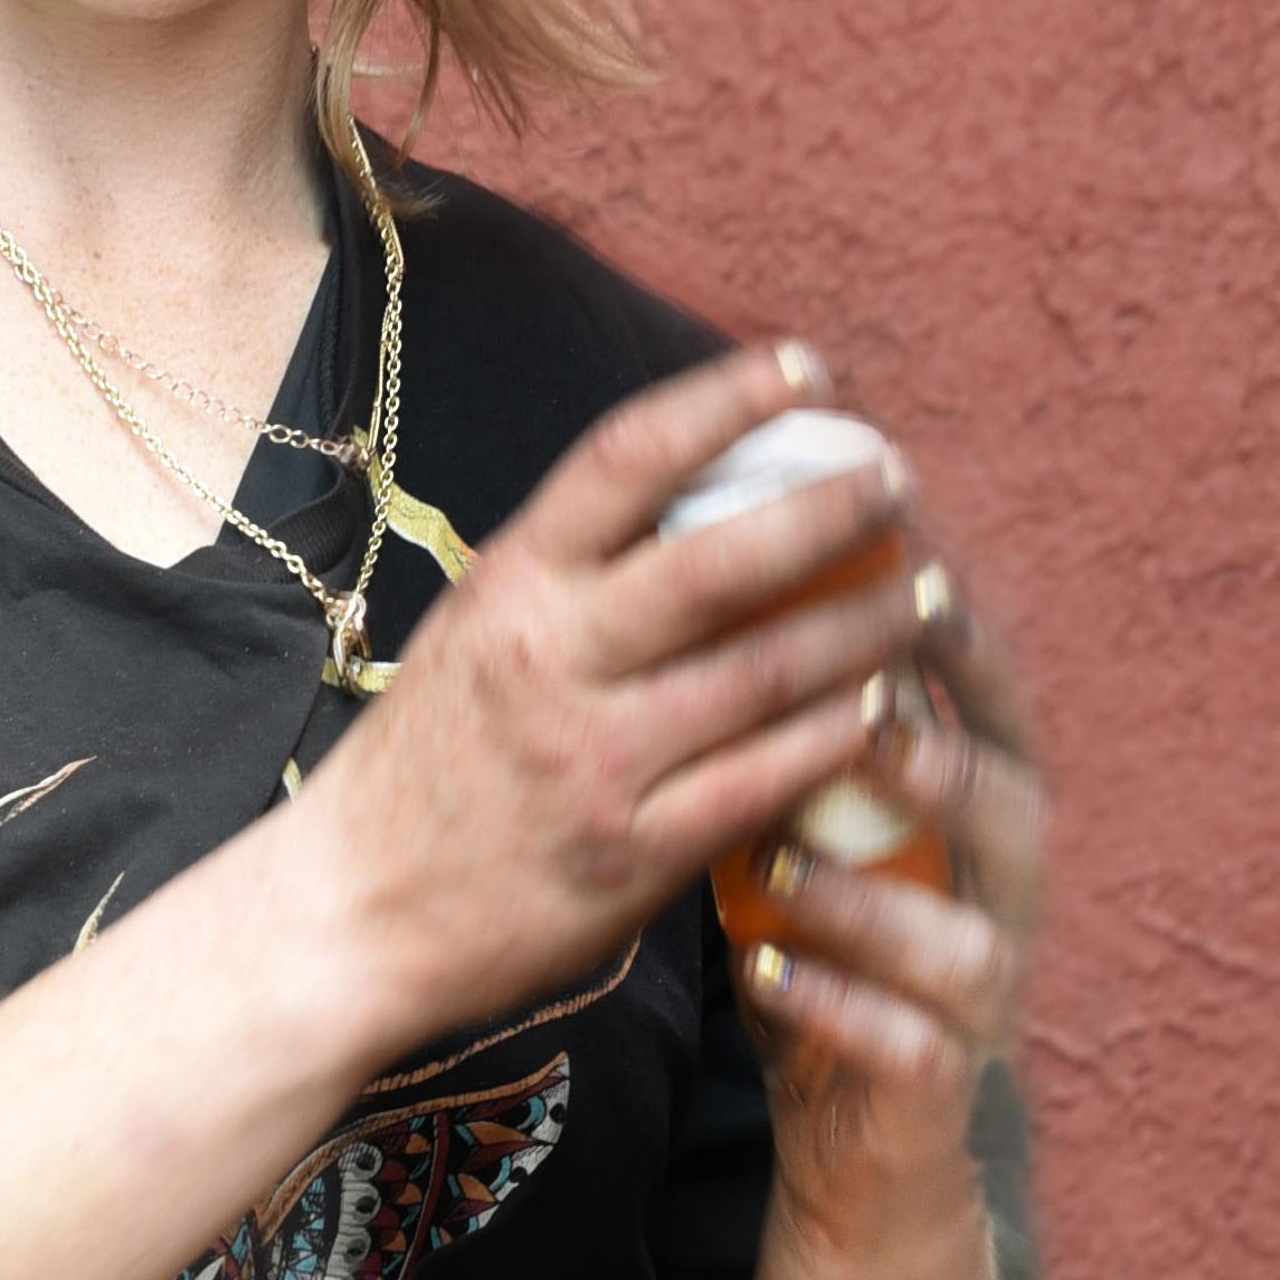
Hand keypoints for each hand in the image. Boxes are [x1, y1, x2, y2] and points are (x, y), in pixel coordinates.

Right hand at [281, 337, 957, 1052]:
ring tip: (927, 592)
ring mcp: (596, 762)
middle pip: (723, 560)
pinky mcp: (632, 857)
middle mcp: (551, 661)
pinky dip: (839, 736)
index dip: (726, 398)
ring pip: (768, 673)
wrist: (352, 912)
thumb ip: (574, 572)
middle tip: (903, 480)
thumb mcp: (477, 631)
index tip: (806, 366)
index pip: (628, 457)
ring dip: (868, 625)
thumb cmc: (427, 761)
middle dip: (833, 509)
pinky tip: (886, 707)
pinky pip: (766, 780)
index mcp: (511, 586)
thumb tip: (699, 487)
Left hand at [728, 558, 1044, 1253]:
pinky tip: (765, 969)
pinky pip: (910, 1045)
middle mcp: (1006, 893)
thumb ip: (802, 730)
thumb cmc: (833, 935)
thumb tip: (723, 583)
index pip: (995, 701)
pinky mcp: (941, 1082)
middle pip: (1012, 805)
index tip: (896, 550)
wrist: (861, 1129)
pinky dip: (837, 1006)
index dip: (958, 628)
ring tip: (778, 859)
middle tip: (863, 702)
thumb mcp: (819, 819)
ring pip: (964, 939)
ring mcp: (985, 995)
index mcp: (988, 806)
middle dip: (941, 751)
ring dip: (870, 896)